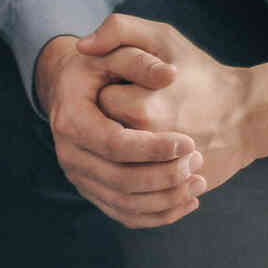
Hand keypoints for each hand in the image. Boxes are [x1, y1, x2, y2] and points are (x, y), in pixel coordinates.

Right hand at [34, 30, 202, 227]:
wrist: (76, 88)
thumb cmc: (101, 67)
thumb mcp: (117, 52)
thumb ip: (140, 58)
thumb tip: (168, 75)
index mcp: (72, 119)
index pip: (114, 145)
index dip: (154, 148)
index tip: (189, 142)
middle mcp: (69, 153)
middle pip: (121, 180)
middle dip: (164, 175)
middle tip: (197, 161)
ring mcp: (80, 177)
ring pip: (125, 204)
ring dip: (167, 199)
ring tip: (198, 181)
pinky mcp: (94, 191)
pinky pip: (126, 215)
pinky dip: (160, 216)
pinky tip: (189, 201)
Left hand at [79, 13, 267, 199]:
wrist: (248, 116)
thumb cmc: (201, 73)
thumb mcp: (163, 39)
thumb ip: (119, 30)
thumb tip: (82, 46)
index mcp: (143, 108)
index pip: (99, 102)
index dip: (110, 88)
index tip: (128, 84)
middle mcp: (150, 145)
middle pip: (104, 134)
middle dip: (115, 118)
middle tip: (138, 107)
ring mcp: (162, 174)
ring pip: (117, 166)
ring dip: (123, 149)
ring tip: (145, 128)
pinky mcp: (173, 193)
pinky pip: (135, 196)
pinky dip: (135, 178)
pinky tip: (146, 158)